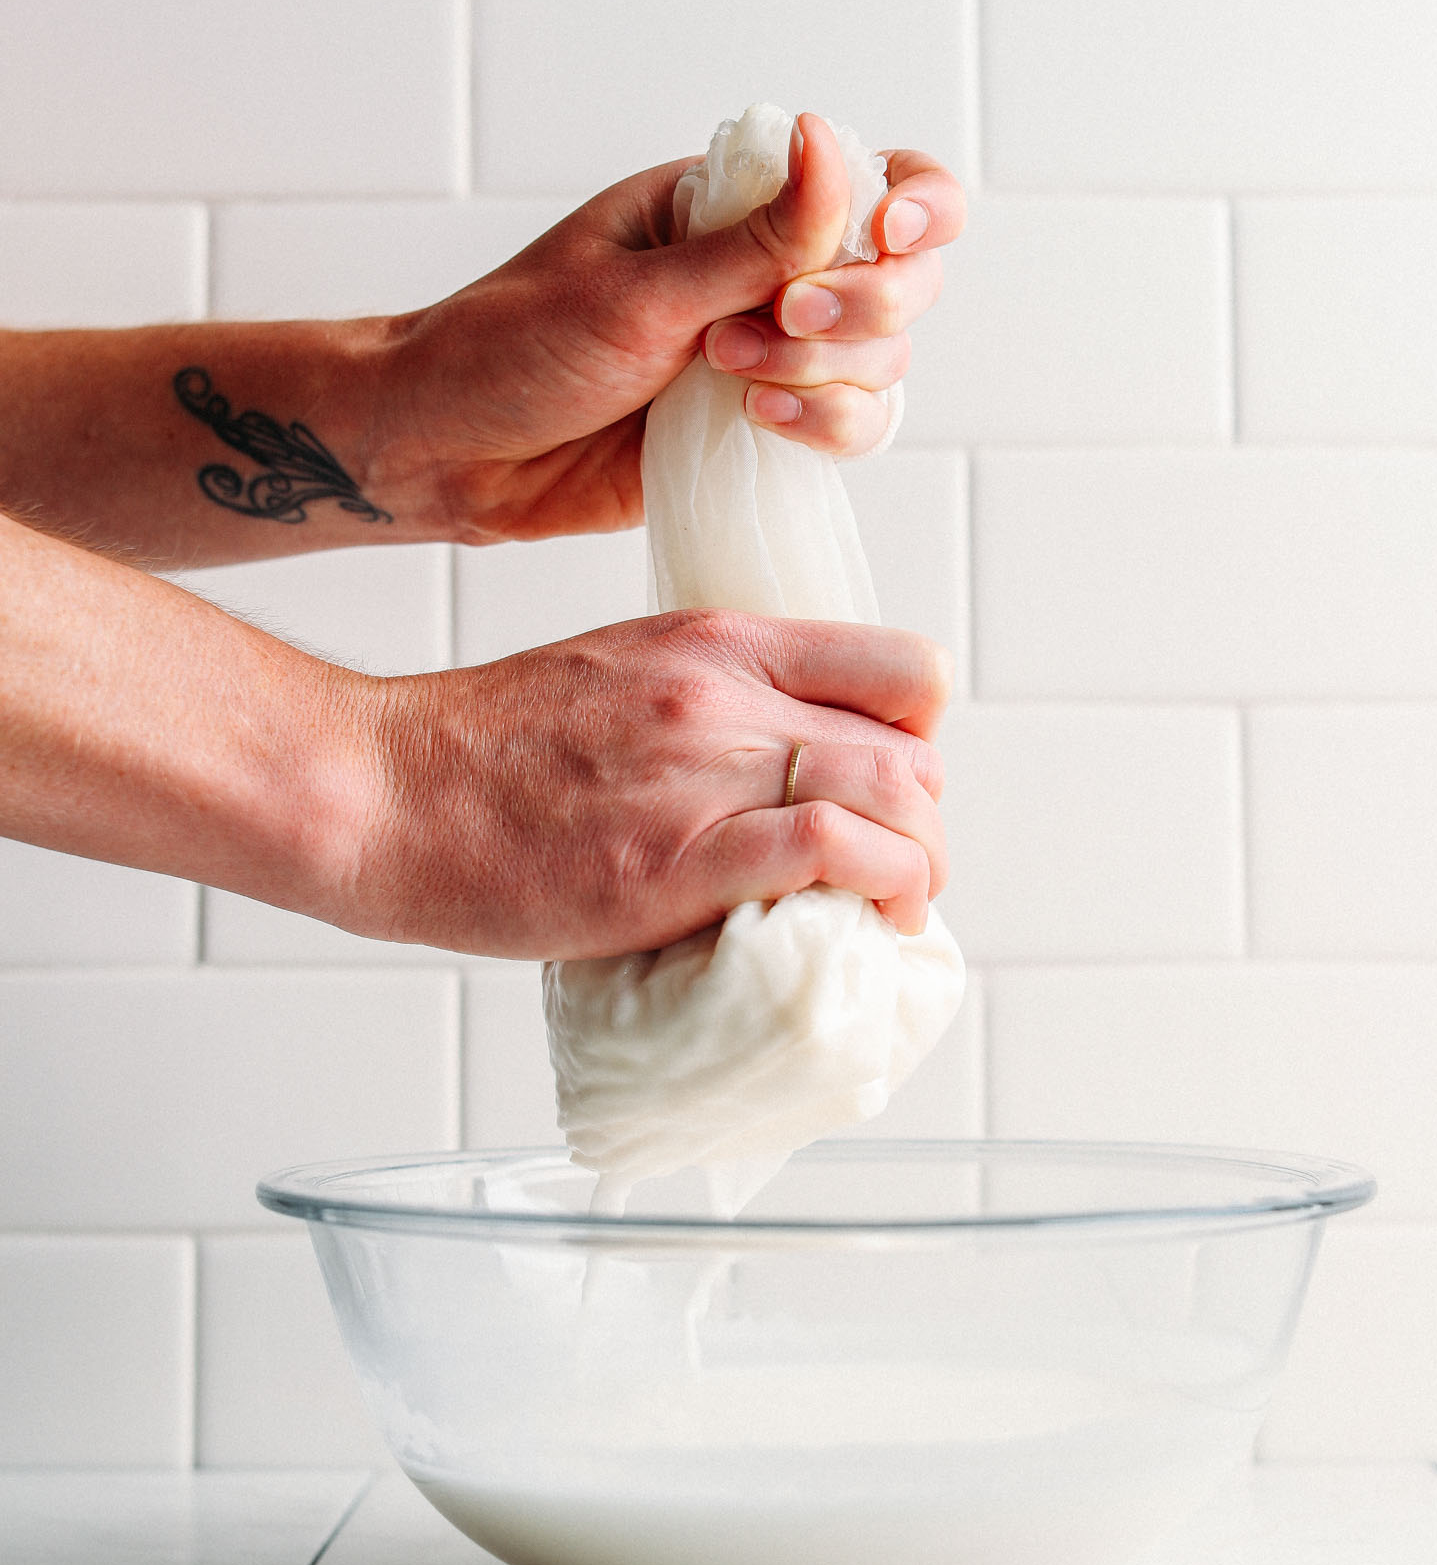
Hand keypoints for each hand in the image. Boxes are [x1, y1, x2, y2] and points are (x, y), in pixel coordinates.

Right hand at [338, 611, 951, 956]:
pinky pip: (831, 851)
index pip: (899, 666)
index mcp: (716, 641)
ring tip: (890, 910)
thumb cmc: (479, 753)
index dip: (924, 739)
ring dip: (919, 868)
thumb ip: (704, 710)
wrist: (379, 790)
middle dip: (928, 823)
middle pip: (913, 747)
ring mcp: (706, 771)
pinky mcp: (679, 856)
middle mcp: (726, 693)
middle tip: (896, 873)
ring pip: (896, 798)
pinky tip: (861, 923)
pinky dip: (876, 890)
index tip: (895, 791)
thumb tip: (765, 774)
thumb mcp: (614, 678)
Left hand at [371, 114, 964, 545]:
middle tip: (775, 325)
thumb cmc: (515, 348)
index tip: (884, 238)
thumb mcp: (635, 289)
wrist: (452, 451)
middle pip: (903, 276)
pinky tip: (763, 424)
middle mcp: (766, 274)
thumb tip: (831, 141)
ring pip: (884, 359)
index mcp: (731, 205)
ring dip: (831, 372)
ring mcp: (770, 357)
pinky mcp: (761, 432)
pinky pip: (851, 427)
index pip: (873, 179)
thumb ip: (752, 241)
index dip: (912, 206)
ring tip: (734, 383)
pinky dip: (830, 427)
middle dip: (863, 304)